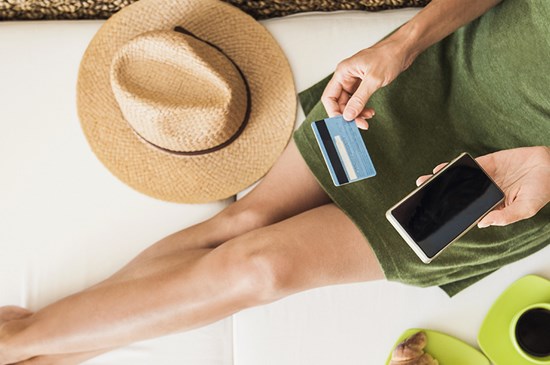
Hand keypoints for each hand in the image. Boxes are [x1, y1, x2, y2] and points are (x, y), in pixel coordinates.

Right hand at [321, 36, 414, 129]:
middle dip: (348, 115)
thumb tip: (348, 115)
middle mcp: (346, 77)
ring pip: (349, 103)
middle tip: (359, 124)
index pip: (329, 97)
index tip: (342, 123)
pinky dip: (362, 108)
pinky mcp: (363, 84)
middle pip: (339, 102)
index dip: (334, 112)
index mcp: (343, 72)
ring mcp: (354, 81)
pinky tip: (370, 112)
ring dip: (356, 113)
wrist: (403, 49)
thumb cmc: (389, 56)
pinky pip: (357, 100)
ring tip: (367, 118)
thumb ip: (359, 99)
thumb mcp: (373, 80)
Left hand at [416, 146, 549, 227]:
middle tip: (421, 201)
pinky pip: (465, 166)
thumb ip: (506, 217)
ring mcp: (483, 178)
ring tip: (423, 184)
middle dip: (441, 198)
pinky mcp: (485, 164)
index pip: (469, 213)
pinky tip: (440, 170)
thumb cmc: (542, 189)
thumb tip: (483, 223)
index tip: (436, 220)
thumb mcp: (526, 208)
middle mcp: (484, 193)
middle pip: (459, 196)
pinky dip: (452, 167)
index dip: (453, 216)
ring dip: (441, 182)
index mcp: (493, 207)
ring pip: (458, 181)